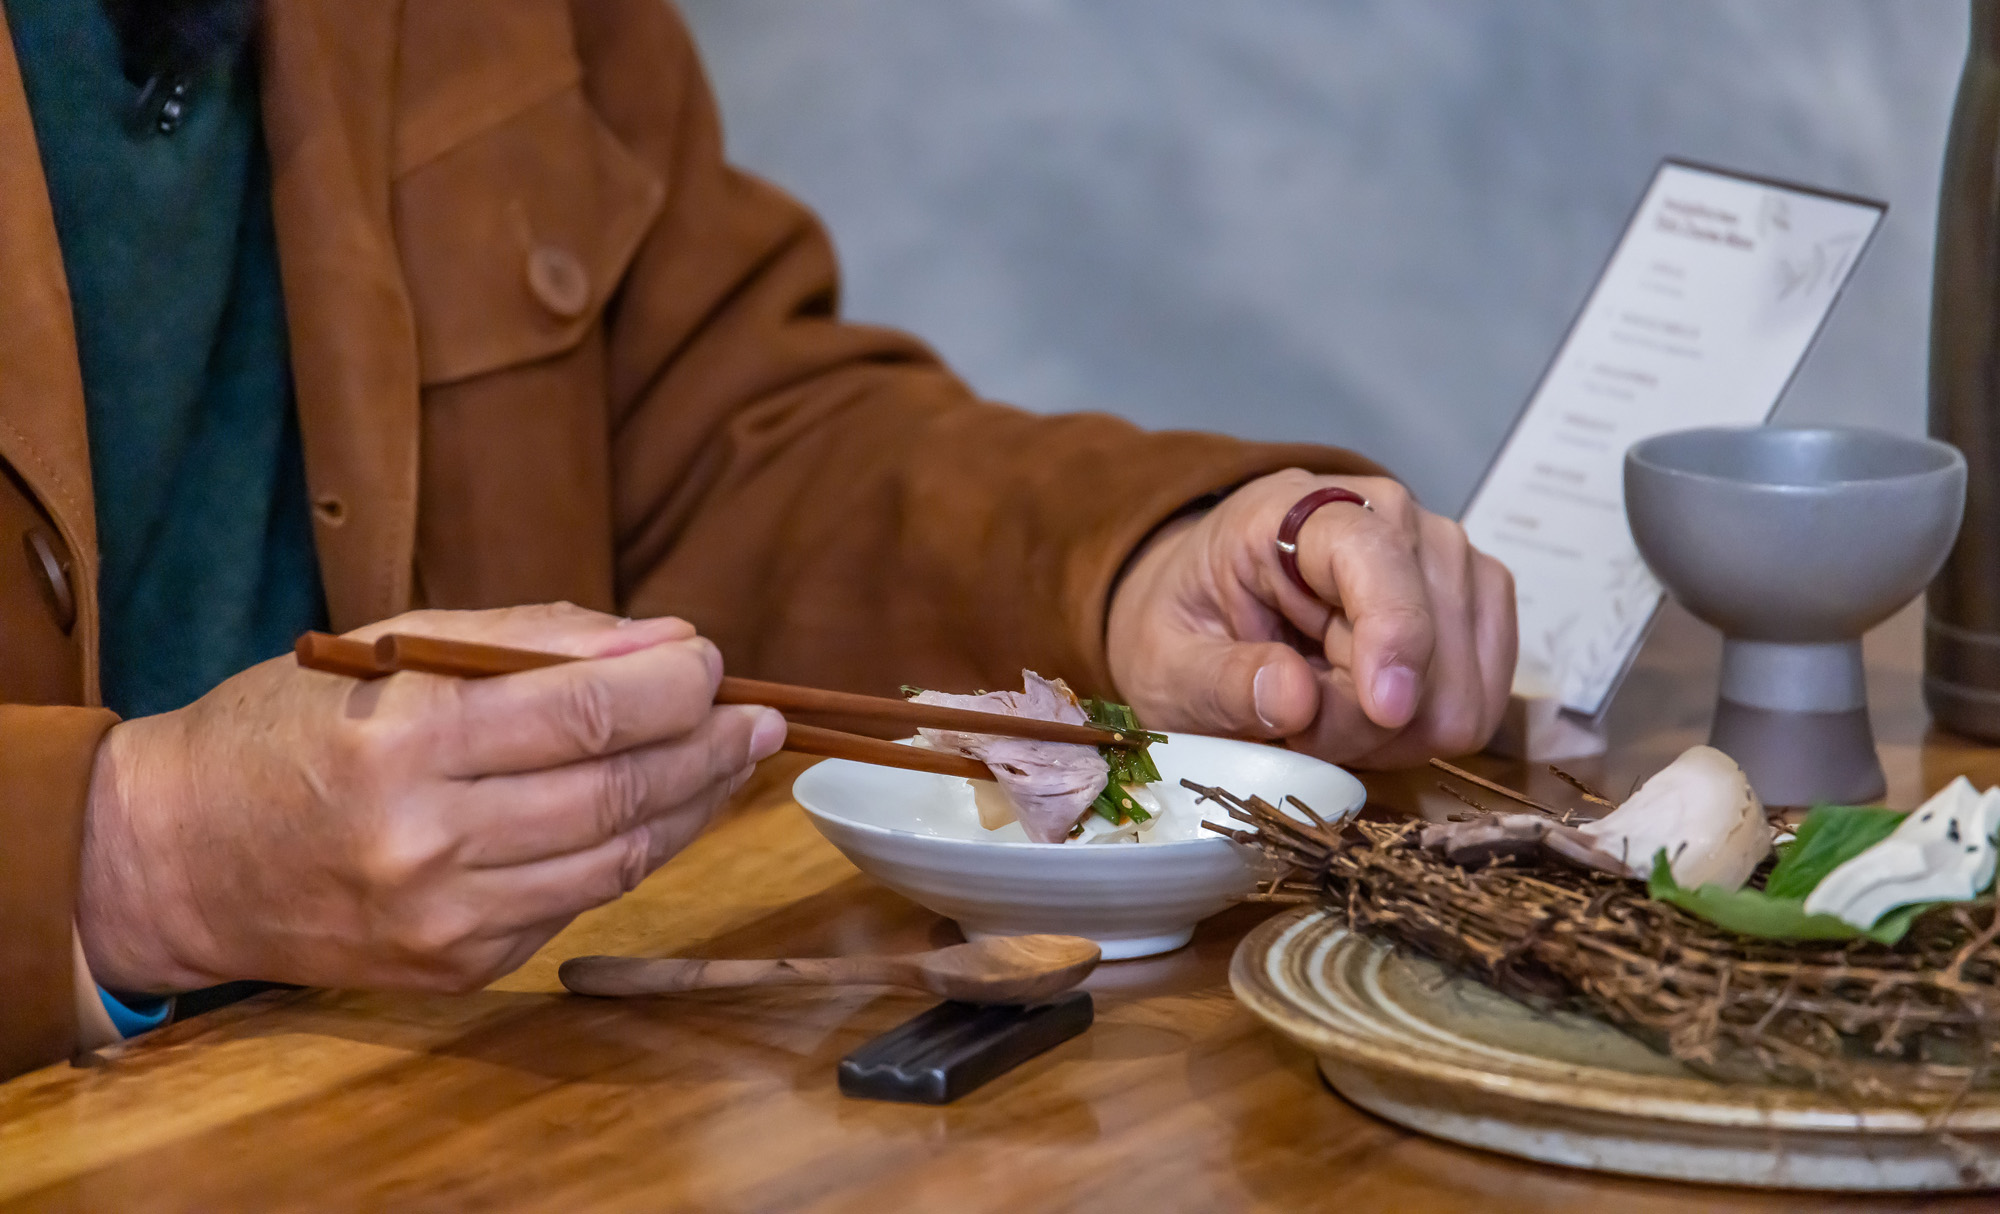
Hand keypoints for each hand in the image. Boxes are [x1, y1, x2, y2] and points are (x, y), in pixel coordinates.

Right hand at [75, 603, 785, 994]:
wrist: (177, 857)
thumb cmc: (285, 728)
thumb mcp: (395, 652)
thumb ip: (531, 641)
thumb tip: (663, 642)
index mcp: (405, 742)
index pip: (587, 711)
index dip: (674, 685)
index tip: (710, 660)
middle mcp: (426, 840)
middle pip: (618, 792)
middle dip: (707, 748)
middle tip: (755, 718)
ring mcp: (443, 918)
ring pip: (617, 861)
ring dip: (691, 807)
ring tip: (729, 762)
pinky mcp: (456, 966)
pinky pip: (576, 904)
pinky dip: (629, 855)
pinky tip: (655, 814)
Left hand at [1106, 469, 1515, 767]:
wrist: (1210, 608)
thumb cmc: (1188, 625)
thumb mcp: (1167, 662)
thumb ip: (1220, 681)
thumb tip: (1294, 698)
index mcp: (1298, 510)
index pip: (1378, 555)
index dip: (1394, 633)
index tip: (1384, 709)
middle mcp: (1393, 518)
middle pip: (1434, 640)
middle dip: (1368, 717)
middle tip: (1297, 727)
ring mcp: (1446, 559)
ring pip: (1464, 688)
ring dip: (1395, 734)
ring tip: (1326, 718)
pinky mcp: (1476, 607)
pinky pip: (1481, 702)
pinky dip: (1423, 733)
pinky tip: (1367, 718)